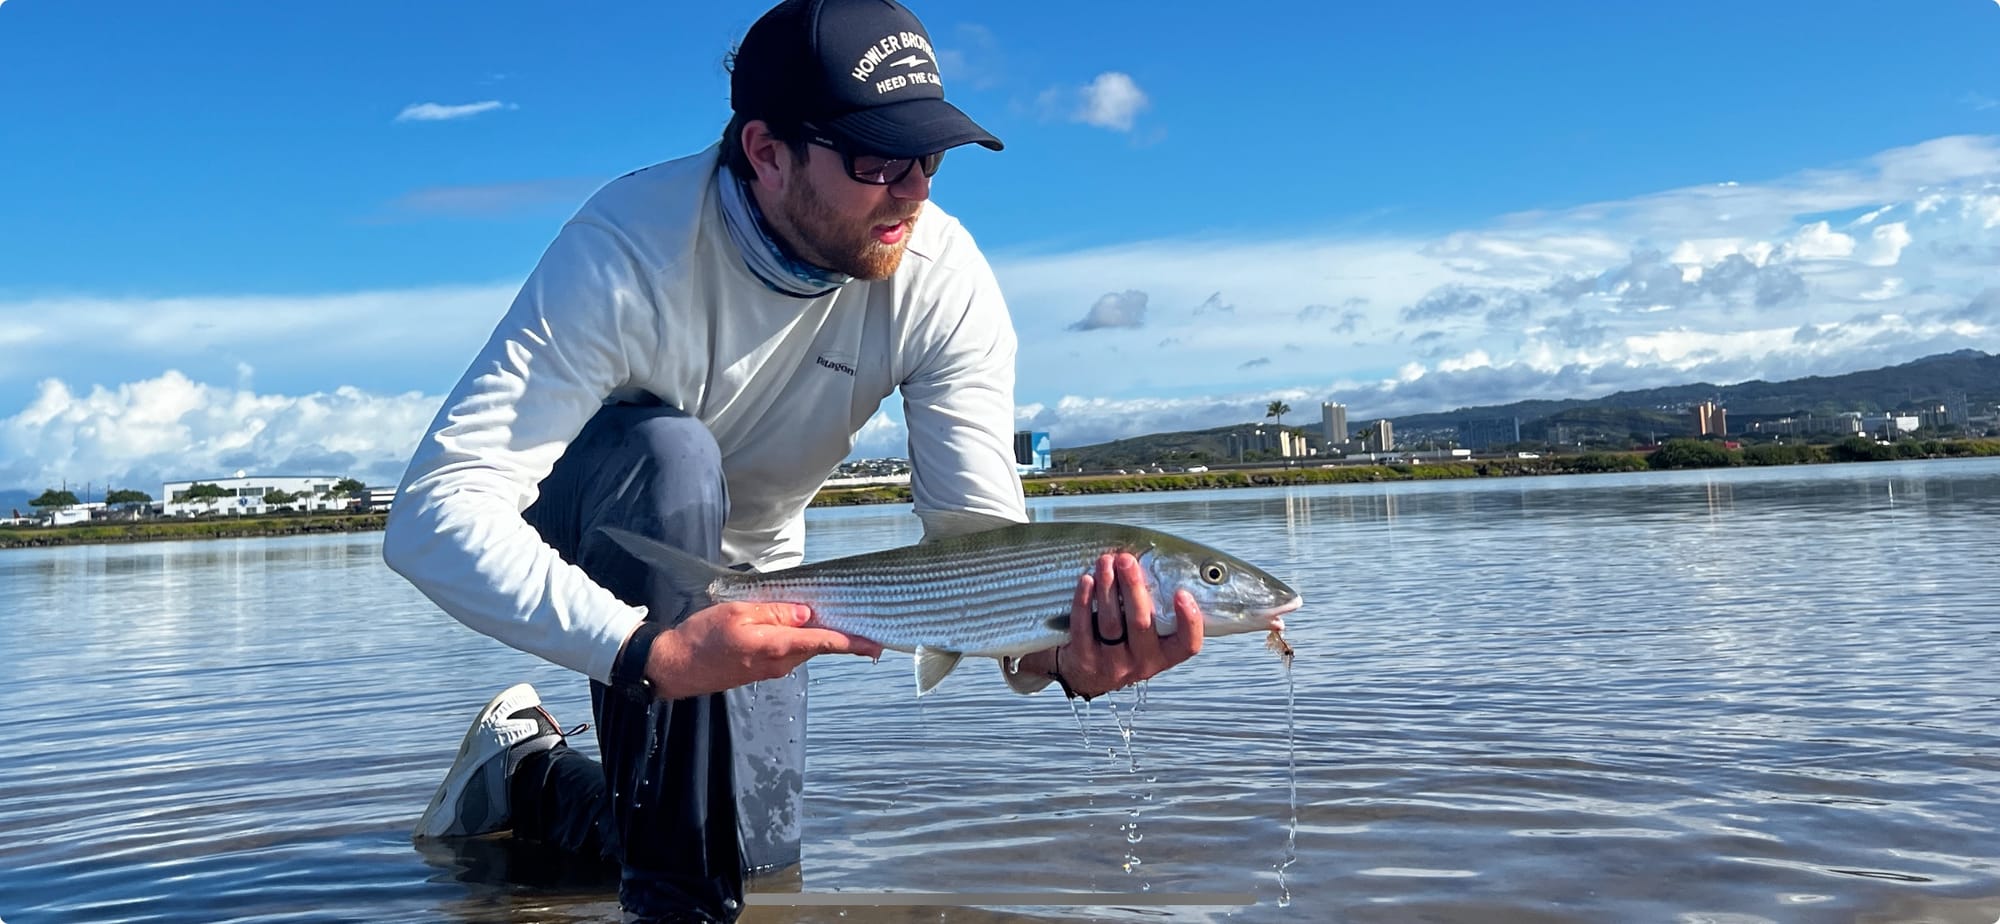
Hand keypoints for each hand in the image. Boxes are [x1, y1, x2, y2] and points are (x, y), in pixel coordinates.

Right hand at [642, 602, 882, 699]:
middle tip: (856, 611)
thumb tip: (809, 614)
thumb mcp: (738, 613)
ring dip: (814, 632)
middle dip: (837, 630)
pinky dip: (798, 637)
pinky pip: (788, 650)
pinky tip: (795, 621)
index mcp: (777, 647)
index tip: (878, 644)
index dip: (854, 643)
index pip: (825, 643)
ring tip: (822, 609)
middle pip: (818, 644)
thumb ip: (776, 612)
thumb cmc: (702, 637)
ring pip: (803, 646)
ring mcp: (772, 669)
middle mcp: (780, 663)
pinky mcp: (762, 669)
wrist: (674, 666)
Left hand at [1022, 552, 1204, 698]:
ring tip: (1105, 562)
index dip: (1189, 621)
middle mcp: (1142, 663)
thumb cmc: (1123, 645)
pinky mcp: (1085, 660)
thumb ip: (1155, 611)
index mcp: (1164, 655)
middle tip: (1126, 560)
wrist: (1087, 676)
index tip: (1182, 593)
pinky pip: (1084, 628)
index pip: (1187, 644)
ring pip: (1111, 622)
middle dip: (1133, 587)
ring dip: (1108, 587)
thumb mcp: (1147, 639)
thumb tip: (1151, 562)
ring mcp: (1112, 664)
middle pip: (1141, 623)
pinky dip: (1084, 601)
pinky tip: (1087, 581)